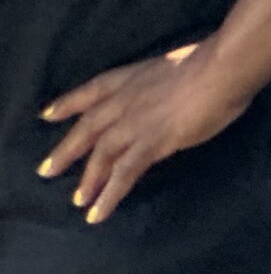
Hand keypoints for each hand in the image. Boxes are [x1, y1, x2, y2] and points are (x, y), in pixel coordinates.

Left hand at [38, 43, 251, 223]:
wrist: (221, 69)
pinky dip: (109, 195)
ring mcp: (135, 124)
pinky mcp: (151, 143)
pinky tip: (98, 213)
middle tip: (47, 171)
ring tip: (79, 201)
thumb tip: (173, 92)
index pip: (92, 91)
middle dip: (66, 151)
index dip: (69, 103)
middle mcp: (125, 101)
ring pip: (101, 155)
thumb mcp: (177, 64)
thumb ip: (166, 81)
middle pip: (87, 129)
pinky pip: (124, 174)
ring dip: (88, 179)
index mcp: (131, 78)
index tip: (48, 115)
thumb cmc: (211, 60)